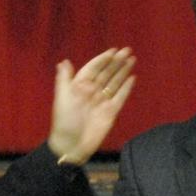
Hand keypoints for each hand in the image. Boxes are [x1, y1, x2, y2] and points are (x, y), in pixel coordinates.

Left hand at [47, 47, 135, 164]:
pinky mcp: (111, 112)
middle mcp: (92, 91)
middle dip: (116, 62)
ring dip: (123, 71)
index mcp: (80, 86)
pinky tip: (132, 78)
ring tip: (132, 59)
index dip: (102, 59)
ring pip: (115, 82)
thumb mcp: (62, 98)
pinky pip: (120, 97)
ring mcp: (102, 101)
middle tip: (127, 50)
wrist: (72, 145)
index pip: (93, 68)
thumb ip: (64, 79)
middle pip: (107, 73)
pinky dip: (126, 88)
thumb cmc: (65, 121)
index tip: (113, 50)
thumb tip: (64, 61)